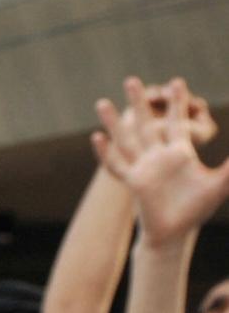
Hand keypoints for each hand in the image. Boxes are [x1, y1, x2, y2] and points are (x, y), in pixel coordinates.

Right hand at [93, 76, 228, 247]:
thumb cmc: (196, 209)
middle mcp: (158, 156)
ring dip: (115, 122)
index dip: (178, 102)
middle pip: (147, 123)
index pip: (177, 121)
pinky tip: (96, 138)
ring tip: (102, 103)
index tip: (177, 81)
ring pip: (127, 139)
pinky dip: (105, 153)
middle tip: (132, 80)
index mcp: (179, 152)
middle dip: (140, 102)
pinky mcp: (134, 182)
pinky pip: (117, 165)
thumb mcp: (220, 184)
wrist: (175, 232)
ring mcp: (143, 168)